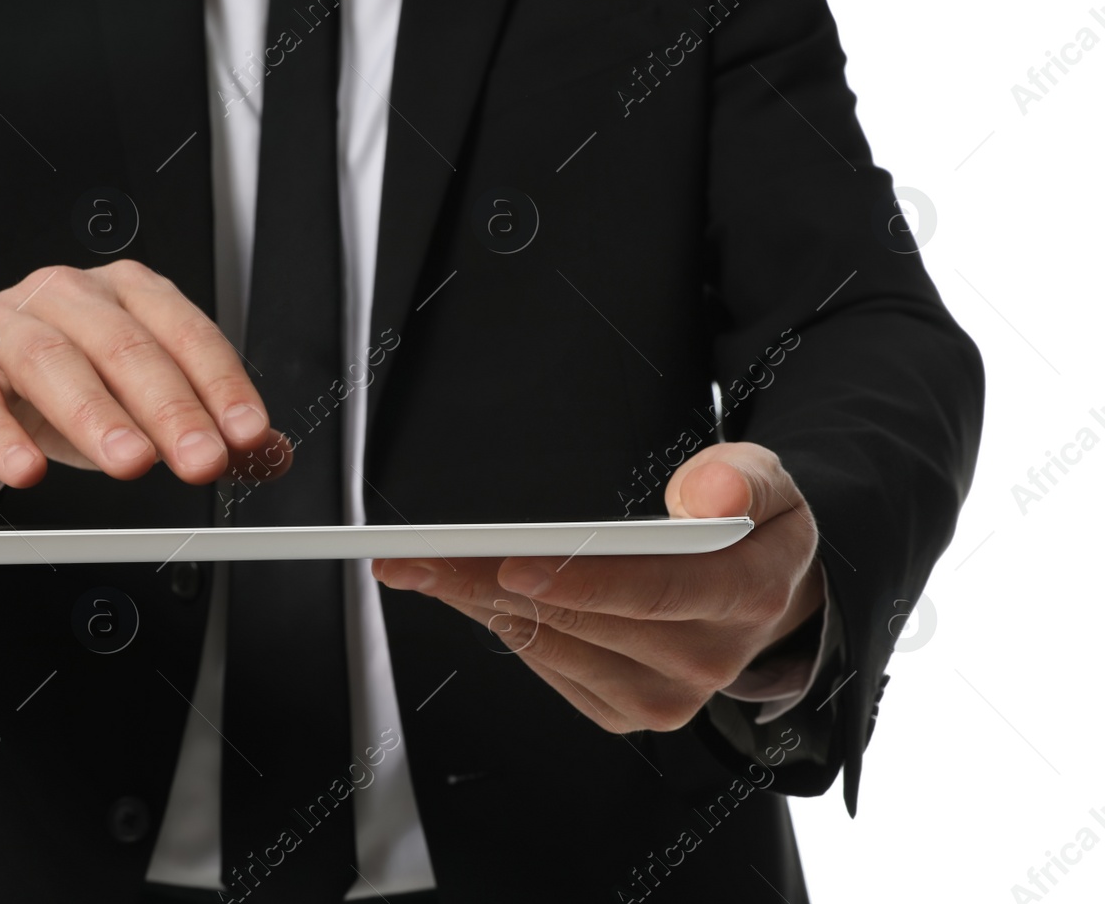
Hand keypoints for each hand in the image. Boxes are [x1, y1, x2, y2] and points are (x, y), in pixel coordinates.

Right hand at [0, 259, 292, 490]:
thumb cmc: (57, 385)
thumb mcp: (136, 405)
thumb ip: (204, 427)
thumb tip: (271, 456)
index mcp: (129, 294)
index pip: (186, 333)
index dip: (221, 384)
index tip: (248, 434)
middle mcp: (71, 295)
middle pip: (127, 346)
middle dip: (171, 407)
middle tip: (202, 460)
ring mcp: (7, 324)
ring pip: (55, 362)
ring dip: (97, 415)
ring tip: (129, 463)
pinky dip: (2, 438)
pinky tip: (26, 472)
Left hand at [371, 442, 825, 732]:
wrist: (766, 596)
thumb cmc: (750, 526)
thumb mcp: (767, 481)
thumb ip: (743, 478)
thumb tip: (707, 498)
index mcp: (748, 595)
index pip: (656, 592)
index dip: (581, 582)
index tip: (512, 564)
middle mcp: (708, 659)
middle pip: (583, 621)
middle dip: (494, 581)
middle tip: (425, 554)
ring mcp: (668, 697)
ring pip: (553, 646)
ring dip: (480, 605)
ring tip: (423, 567)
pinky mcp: (628, 713)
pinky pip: (549, 668)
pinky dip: (502, 626)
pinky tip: (464, 594)